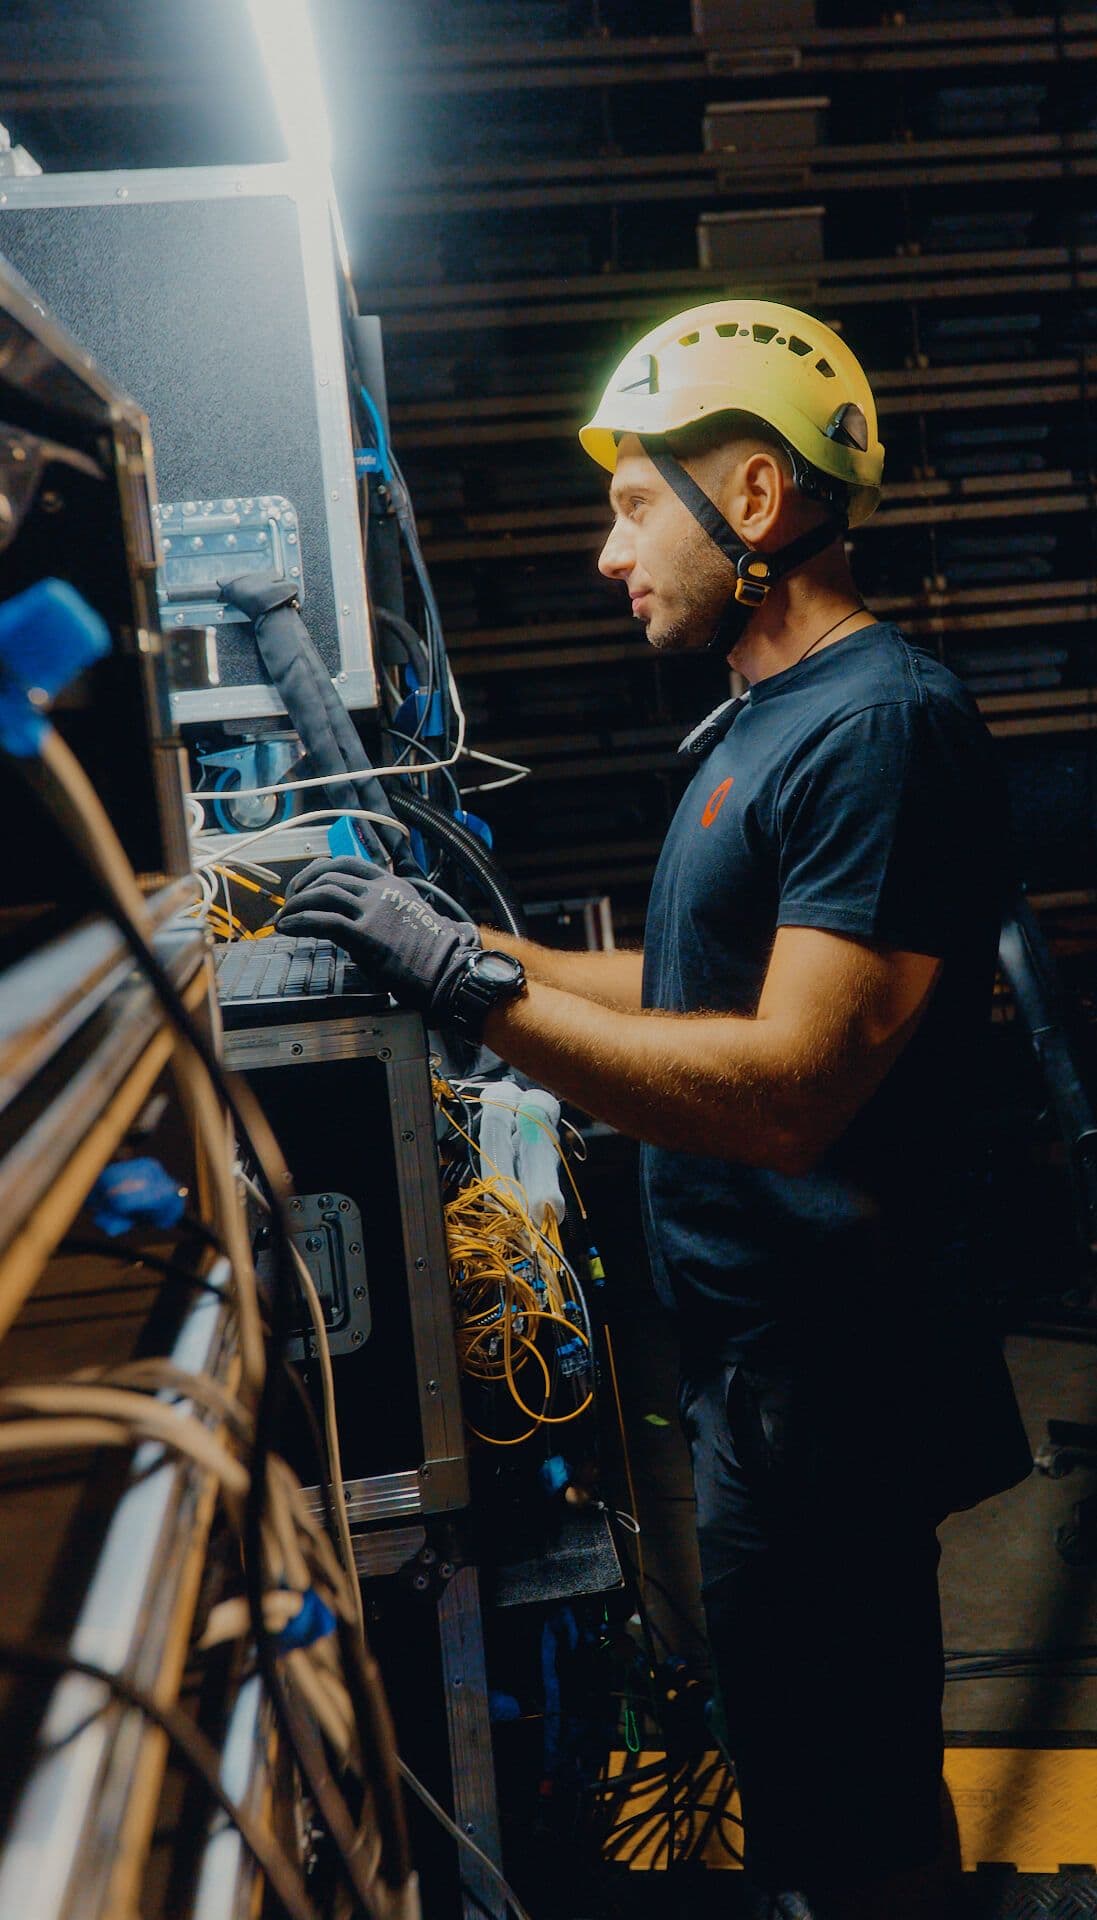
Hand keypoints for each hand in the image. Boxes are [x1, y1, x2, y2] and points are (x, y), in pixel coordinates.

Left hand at [275, 856, 479, 1017]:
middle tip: (288, 905)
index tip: (302, 886)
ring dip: (295, 907)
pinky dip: (300, 922)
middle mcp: (379, 891)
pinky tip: (288, 929)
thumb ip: (379, 908)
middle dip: (299, 888)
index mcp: (389, 883)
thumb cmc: (429, 950)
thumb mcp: (405, 914)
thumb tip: (348, 915)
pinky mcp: (365, 935)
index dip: (315, 872)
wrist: (446, 970)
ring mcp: (372, 912)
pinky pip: (323, 921)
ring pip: (321, 894)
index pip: (344, 863)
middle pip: (327, 875)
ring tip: (283, 920)